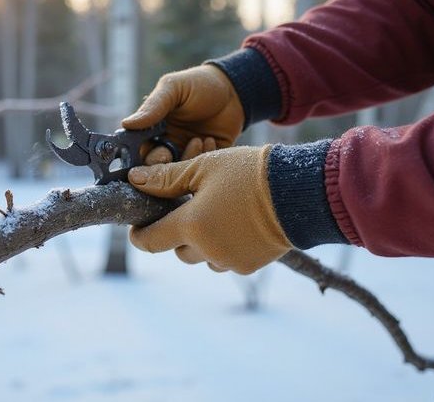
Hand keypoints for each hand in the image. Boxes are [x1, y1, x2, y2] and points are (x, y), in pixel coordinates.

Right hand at [121, 65, 244, 164]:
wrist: (236, 90)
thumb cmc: (200, 84)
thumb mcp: (174, 89)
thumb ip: (152, 107)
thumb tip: (126, 124)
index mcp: (153, 128)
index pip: (138, 150)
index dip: (139, 158)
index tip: (154, 152)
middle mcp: (167, 144)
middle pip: (154, 168)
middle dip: (162, 165)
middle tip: (171, 153)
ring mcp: (187, 153)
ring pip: (177, 173)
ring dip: (186, 159)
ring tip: (198, 139)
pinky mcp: (207, 160)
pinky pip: (201, 171)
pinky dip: (204, 158)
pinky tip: (211, 139)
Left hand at [127, 145, 291, 273]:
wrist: (299, 192)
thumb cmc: (248, 174)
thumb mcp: (203, 168)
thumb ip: (166, 178)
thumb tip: (134, 180)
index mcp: (191, 225)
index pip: (150, 241)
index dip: (139, 234)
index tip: (137, 226)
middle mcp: (207, 250)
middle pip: (178, 249)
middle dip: (177, 233)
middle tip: (188, 208)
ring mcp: (229, 260)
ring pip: (202, 257)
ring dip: (202, 241)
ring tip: (217, 213)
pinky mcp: (249, 265)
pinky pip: (226, 260)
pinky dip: (224, 245)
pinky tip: (237, 223)